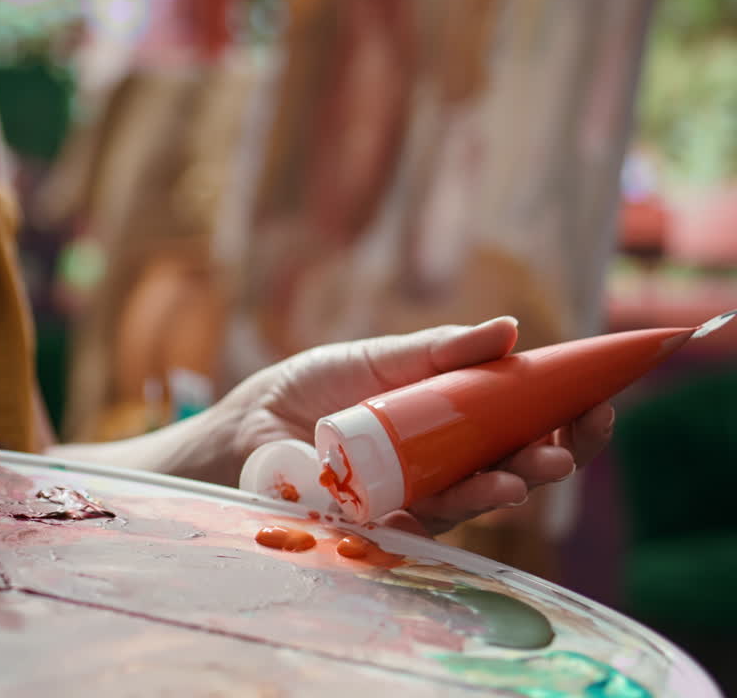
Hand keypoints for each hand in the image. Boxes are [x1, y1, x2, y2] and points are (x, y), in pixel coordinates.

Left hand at [219, 317, 612, 535]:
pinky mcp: (386, 520)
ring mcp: (420, 493)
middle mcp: (447, 461)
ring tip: (537, 468)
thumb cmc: (316, 387)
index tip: (599, 400)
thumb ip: (440, 351)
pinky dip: (458, 505)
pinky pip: (430, 519)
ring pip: (480, 496)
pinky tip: (489, 486)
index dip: (567, 414)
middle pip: (516, 463)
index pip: (526, 421)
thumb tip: (509, 330)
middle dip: (554, 453)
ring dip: (514, 484)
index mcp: (456, 417)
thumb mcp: (381, 359)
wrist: (252, 422)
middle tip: (576, 440)